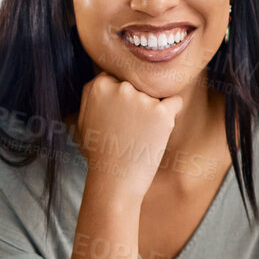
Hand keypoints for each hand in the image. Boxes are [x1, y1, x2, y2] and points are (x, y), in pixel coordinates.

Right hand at [76, 73, 182, 198]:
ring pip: (155, 95)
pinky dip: (172, 114)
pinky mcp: (161, 112)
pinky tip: (160, 130)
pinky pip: (175, 102)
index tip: (118, 117)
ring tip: (140, 136)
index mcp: (99, 85)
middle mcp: (121, 87)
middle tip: (129, 129)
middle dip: (136, 102)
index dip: (120, 98)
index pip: (117, 79)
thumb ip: (91, 94)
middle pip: (137, 85)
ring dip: (151, 111)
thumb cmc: (99, 153)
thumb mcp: (82, 119)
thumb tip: (104, 78)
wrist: (115, 180)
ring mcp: (142, 99)